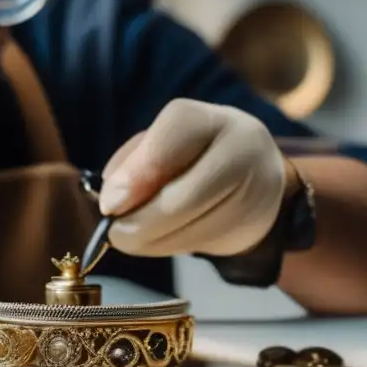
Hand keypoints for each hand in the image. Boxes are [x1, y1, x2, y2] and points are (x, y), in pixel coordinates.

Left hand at [98, 99, 286, 257]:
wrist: (257, 175)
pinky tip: (164, 237)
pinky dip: (171, 247)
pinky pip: (202, 245)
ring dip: (152, 241)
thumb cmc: (191, 155)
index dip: (135, 176)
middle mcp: (241, 148)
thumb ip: (133, 162)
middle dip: (138, 223)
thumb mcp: (159, 144)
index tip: (109, 206)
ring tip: (135, 236)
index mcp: (206, 119)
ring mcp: (256, 188)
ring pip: (190, 230)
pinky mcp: (254, 224)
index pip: (171, 139)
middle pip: (181, 199)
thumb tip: (112, 198)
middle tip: (113, 233)